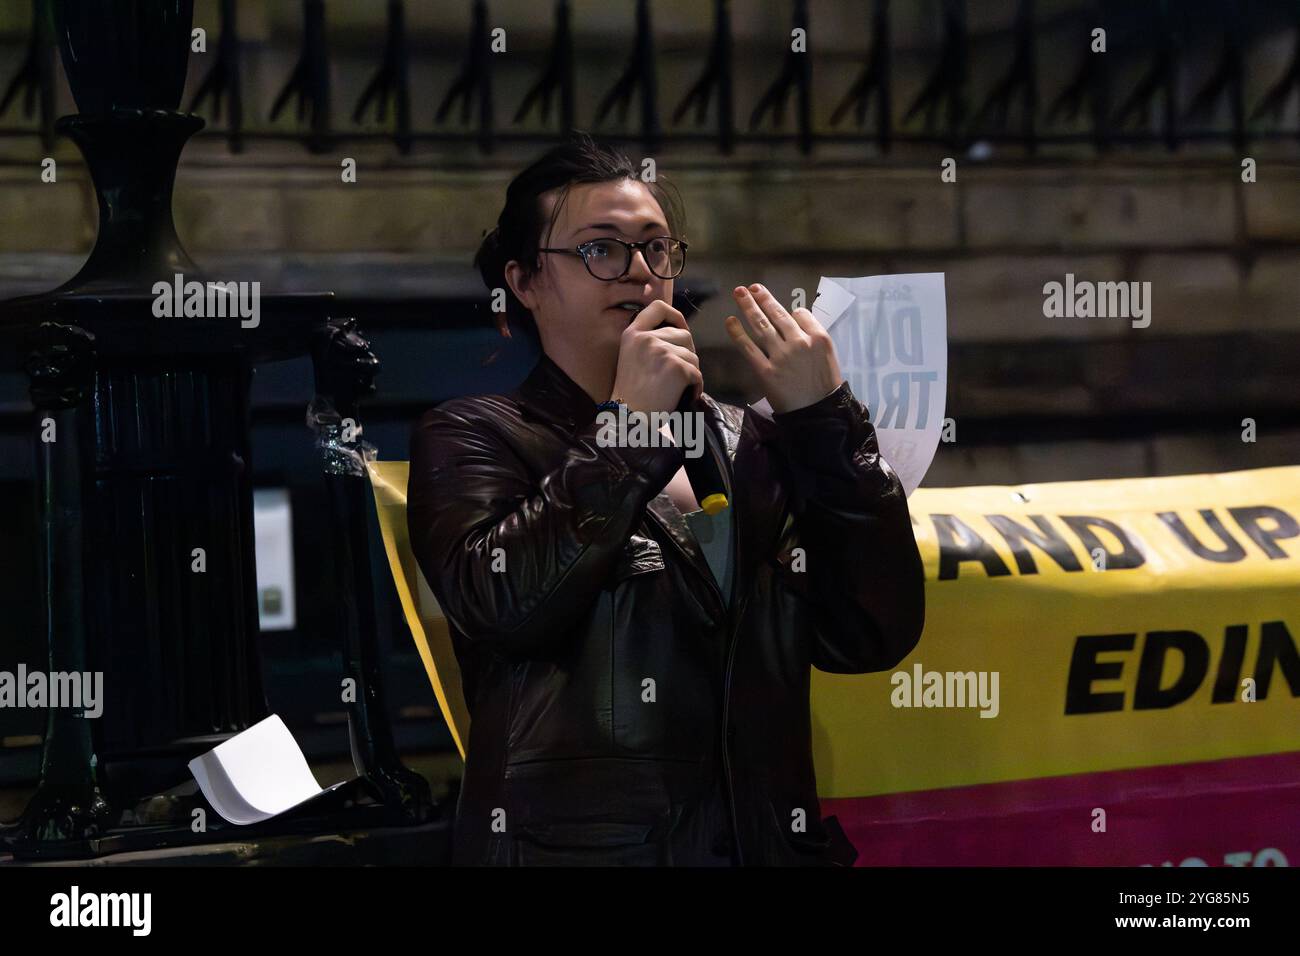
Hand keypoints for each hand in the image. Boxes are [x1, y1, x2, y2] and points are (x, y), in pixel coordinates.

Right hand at [610, 300, 702, 413]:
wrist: (628, 418)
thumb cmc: (631, 395)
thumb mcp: (631, 358)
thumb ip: (648, 342)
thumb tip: (679, 335)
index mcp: (632, 333)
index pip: (658, 307)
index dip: (676, 316)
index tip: (680, 328)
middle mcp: (646, 338)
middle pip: (684, 335)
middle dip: (687, 353)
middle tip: (678, 372)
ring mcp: (661, 351)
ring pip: (693, 356)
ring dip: (691, 372)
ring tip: (678, 387)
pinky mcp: (676, 367)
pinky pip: (697, 373)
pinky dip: (696, 387)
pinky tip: (685, 396)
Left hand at [725, 283, 843, 412]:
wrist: (819, 413)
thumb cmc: (825, 386)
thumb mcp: (829, 356)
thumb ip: (813, 336)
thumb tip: (795, 320)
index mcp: (818, 337)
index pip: (800, 314)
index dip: (791, 313)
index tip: (785, 314)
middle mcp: (799, 342)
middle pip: (778, 315)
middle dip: (763, 298)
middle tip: (751, 287)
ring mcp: (781, 356)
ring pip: (762, 325)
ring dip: (749, 306)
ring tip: (739, 293)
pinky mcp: (766, 371)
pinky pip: (749, 348)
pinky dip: (738, 333)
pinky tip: (731, 321)